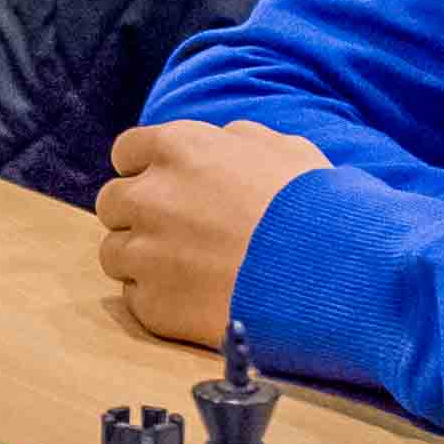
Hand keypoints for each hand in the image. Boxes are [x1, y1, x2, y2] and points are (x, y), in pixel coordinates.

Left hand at [95, 120, 335, 348]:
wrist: (330, 276)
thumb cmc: (317, 207)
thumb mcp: (287, 150)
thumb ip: (240, 139)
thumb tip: (223, 140)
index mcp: (178, 147)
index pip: (127, 152)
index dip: (147, 171)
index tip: (168, 188)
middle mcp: (149, 195)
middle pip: (112, 203)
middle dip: (139, 215)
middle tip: (178, 233)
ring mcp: (145, 252)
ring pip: (114, 252)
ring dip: (142, 259)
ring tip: (189, 271)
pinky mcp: (152, 304)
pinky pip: (135, 297)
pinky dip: (159, 298)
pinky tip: (198, 299)